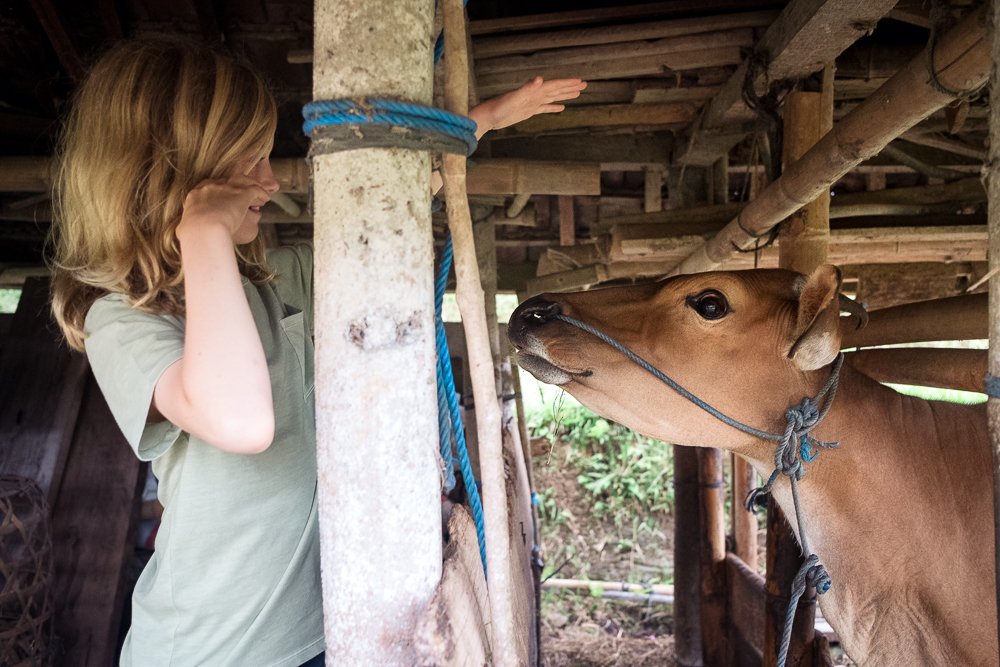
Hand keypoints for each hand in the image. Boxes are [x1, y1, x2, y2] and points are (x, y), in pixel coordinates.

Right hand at [177, 175, 270, 239]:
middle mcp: (211, 187)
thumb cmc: (192, 233)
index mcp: (196, 194)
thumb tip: (182, 231)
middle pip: (227, 181)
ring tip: (259, 194)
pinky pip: (255, 190)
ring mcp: (227, 189)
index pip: (210, 186)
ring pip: (243, 181)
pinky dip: (261, 193)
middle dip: (236, 188)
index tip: (225, 198)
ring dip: (252, 186)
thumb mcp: (184, 228)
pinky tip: (265, 199)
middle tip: (242, 196)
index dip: (220, 191)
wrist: (203, 230)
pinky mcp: (241, 194)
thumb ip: (185, 227)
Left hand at [469, 77, 586, 136]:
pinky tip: (561, 107)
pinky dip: (553, 107)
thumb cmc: (499, 107)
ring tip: (577, 93)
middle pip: (556, 89)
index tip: (581, 82)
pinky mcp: (528, 111)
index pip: (554, 85)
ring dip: (565, 95)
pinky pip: (545, 108)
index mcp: (534, 91)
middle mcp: (534, 95)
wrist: (488, 116)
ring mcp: (532, 102)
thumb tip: (540, 78)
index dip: (568, 83)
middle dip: (570, 87)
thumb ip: (527, 88)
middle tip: (585, 84)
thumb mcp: (514, 98)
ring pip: (552, 97)